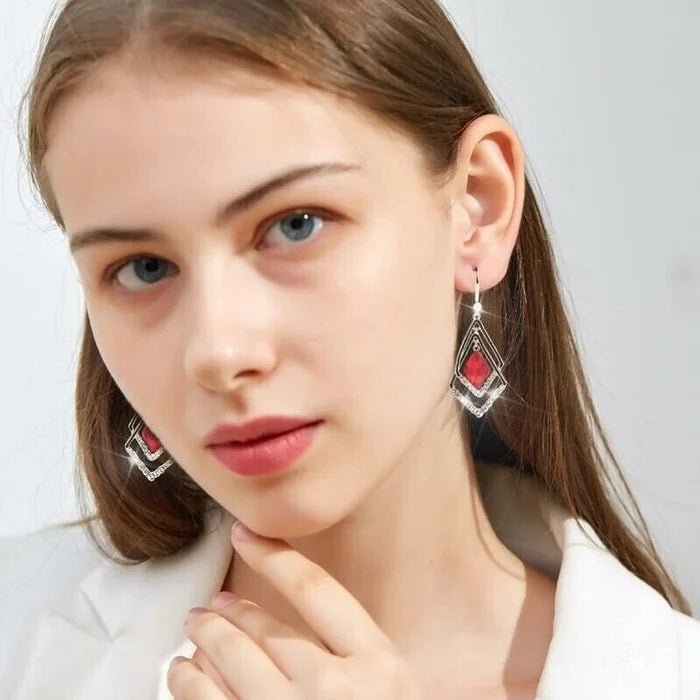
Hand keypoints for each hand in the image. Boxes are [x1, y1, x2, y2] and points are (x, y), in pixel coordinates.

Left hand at [167, 521, 421, 698]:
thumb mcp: (396, 697)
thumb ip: (360, 659)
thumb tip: (289, 630)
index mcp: (379, 667)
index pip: (317, 590)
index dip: (275, 556)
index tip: (244, 535)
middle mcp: (336, 689)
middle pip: (267, 631)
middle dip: (230, 613)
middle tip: (209, 607)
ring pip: (232, 665)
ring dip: (203, 645)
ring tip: (190, 634)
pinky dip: (190, 688)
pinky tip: (182, 676)